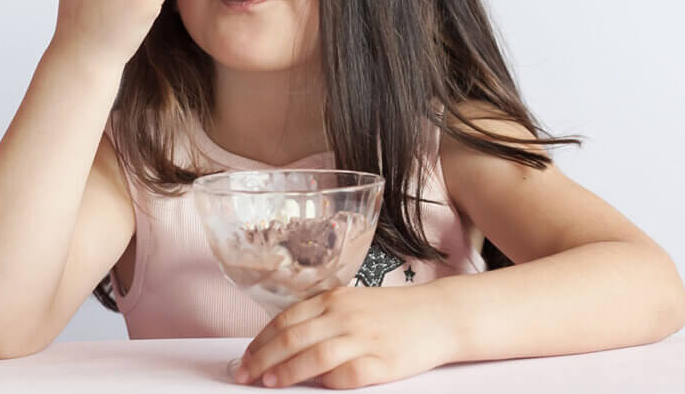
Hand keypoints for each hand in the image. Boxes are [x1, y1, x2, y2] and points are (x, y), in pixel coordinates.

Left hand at [236, 284, 454, 388]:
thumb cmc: (394, 312)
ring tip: (268, 383)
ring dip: (286, 372)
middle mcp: (345, 316)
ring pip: (313, 356)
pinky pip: (346, 375)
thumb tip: (285, 341)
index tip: (246, 357)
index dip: (261, 341)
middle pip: (292, 338)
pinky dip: (326, 383)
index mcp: (335, 300)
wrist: (439, 315)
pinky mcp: (381, 363)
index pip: (286, 320)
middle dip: (263, 359)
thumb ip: (322, 319)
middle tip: (245, 375)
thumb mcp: (354, 303)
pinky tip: (314, 389)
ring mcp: (363, 339)